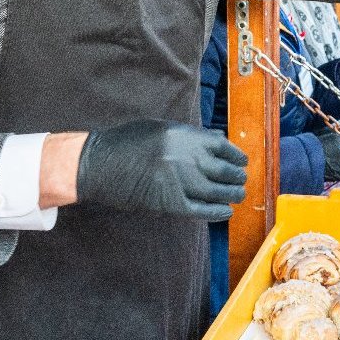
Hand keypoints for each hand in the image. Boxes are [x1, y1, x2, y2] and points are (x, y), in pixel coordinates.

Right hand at [75, 119, 247, 219]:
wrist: (97, 163)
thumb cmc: (125, 142)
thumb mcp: (159, 128)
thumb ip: (189, 134)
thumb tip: (218, 139)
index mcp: (182, 135)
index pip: (220, 146)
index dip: (235, 155)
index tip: (242, 161)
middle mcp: (184, 157)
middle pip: (221, 169)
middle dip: (236, 176)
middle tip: (243, 180)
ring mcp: (177, 181)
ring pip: (215, 190)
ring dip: (231, 194)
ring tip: (239, 195)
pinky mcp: (168, 203)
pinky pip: (199, 210)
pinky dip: (215, 212)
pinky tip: (225, 212)